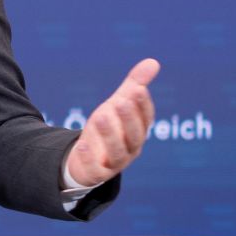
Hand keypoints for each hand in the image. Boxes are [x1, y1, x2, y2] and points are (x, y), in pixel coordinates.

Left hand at [64, 58, 160, 188]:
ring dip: (109, 134)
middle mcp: (131, 148)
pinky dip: (89, 157)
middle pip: (134, 135)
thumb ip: (133, 85)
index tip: (137, 89)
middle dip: (128, 119)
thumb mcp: (118, 105)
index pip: (145, 118)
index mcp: (138, 131)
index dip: (142, 105)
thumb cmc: (107, 128)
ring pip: (116, 152)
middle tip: (120, 101)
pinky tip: (82, 144)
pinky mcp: (96, 173)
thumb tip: (153, 62)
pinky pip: (94, 168)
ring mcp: (114, 163)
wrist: (86, 158)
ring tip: (100, 116)